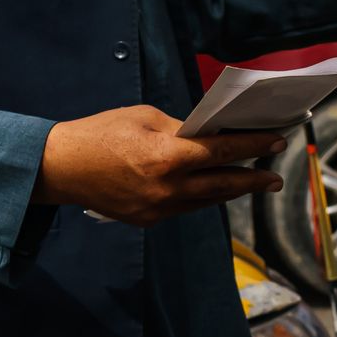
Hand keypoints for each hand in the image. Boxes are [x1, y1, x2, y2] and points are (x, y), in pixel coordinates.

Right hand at [34, 106, 288, 226]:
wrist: (58, 168)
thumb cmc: (101, 133)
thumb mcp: (145, 117)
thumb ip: (183, 129)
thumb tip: (212, 136)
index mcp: (167, 156)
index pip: (223, 151)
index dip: (254, 146)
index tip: (278, 141)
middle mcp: (167, 187)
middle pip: (225, 184)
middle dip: (255, 180)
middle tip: (276, 179)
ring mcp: (158, 208)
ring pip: (207, 200)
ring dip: (231, 191)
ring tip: (253, 183)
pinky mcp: (148, 220)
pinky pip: (186, 208)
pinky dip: (203, 198)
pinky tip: (215, 190)